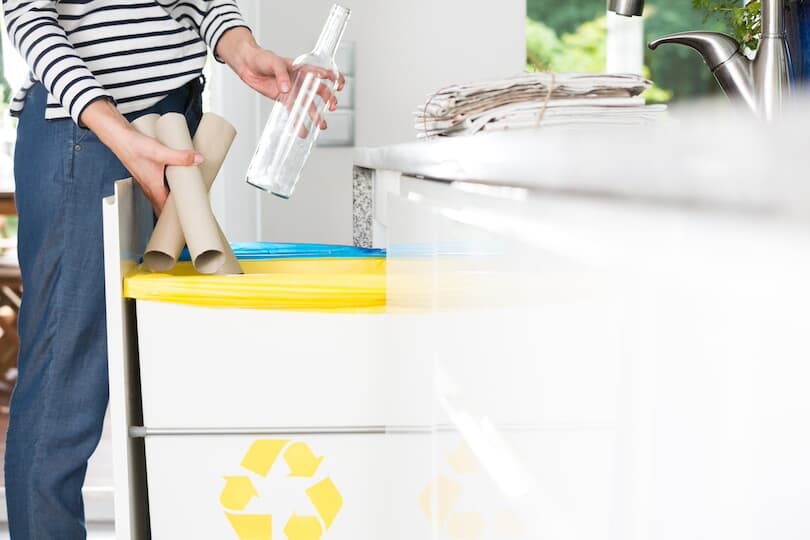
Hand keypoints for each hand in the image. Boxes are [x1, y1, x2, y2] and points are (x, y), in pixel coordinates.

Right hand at [80, 99, 203, 213]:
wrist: (119, 136)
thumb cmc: (133, 147)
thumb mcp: (160, 152)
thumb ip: (180, 156)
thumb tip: (198, 159)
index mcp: (153, 188)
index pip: (165, 210)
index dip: (176, 216)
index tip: (188, 217)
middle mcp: (149, 187)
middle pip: (164, 205)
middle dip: (177, 208)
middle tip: (192, 208)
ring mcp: (148, 181)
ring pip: (162, 195)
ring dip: (173, 197)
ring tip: (188, 195)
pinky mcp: (148, 173)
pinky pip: (160, 185)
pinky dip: (169, 186)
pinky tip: (176, 179)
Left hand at [216, 28, 345, 126]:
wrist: (248, 65)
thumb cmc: (262, 58)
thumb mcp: (273, 62)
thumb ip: (281, 74)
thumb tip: (287, 87)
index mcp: (301, 68)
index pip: (321, 72)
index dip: (332, 77)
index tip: (339, 84)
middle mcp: (300, 80)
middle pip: (318, 90)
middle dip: (327, 98)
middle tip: (331, 106)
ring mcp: (293, 91)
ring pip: (308, 104)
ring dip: (315, 114)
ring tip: (321, 124)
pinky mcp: (284, 99)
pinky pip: (293, 111)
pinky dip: (298, 121)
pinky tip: (302, 130)